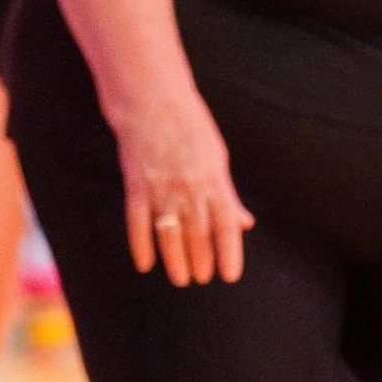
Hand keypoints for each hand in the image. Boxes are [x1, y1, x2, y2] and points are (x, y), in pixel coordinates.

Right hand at [115, 90, 251, 284]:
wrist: (153, 102)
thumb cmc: (190, 129)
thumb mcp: (217, 160)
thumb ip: (228, 195)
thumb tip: (245, 223)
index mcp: (215, 181)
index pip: (226, 227)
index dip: (229, 254)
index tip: (229, 275)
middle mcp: (190, 189)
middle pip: (198, 236)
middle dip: (201, 262)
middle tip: (200, 279)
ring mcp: (161, 189)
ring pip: (170, 235)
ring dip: (176, 261)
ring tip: (180, 279)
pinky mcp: (136, 186)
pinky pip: (138, 223)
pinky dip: (141, 245)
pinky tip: (145, 264)